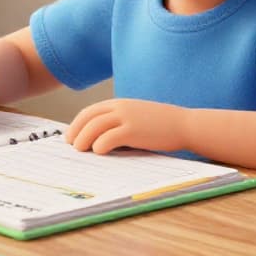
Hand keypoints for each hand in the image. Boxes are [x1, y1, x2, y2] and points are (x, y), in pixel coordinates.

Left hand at [66, 99, 187, 153]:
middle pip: (88, 117)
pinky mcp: (133, 130)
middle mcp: (120, 107)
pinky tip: (97, 151)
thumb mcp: (137, 117)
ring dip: (83, 139)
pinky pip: (109, 137)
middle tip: (71, 144)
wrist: (185, 124)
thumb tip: (100, 138)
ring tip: (79, 150)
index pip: (90, 111)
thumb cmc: (161, 125)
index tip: (71, 135)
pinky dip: (99, 145)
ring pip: (94, 126)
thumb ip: (120, 122)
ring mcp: (127, 117)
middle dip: (76, 131)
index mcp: (120, 104)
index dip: (77, 123)